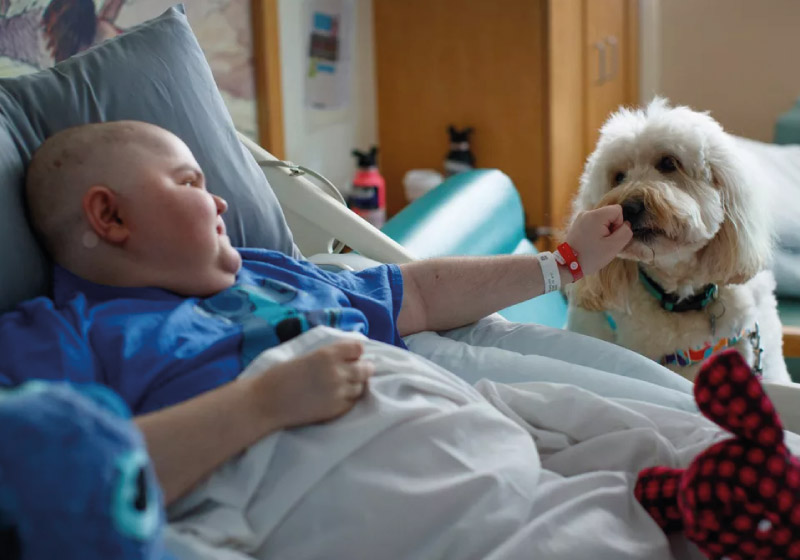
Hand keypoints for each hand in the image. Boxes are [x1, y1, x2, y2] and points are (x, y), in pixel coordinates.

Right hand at [256, 340, 373, 428]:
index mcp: (327, 354)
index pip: (358, 348)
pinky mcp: (336, 410)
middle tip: (358, 371)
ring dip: (355, 385)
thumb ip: (328, 355)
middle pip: (365, 368)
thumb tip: (347, 356)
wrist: (266, 402)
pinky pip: (352, 403)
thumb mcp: (307, 356)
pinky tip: (337, 398)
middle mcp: (337, 372)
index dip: (356, 352)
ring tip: (343, 386)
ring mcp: (338, 392)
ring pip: (361, 387)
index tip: (352, 356)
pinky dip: (348, 400)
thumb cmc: (280, 376)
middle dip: (363, 368)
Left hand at [565, 205, 632, 275]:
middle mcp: (586, 212)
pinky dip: (596, 232)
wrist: (568, 265)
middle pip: (609, 214)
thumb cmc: (591, 256)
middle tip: (603, 243)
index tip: (610, 237)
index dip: (619, 224)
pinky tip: (591, 243)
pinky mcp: (577, 224)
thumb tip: (626, 224)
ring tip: (596, 244)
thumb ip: (625, 232)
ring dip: (603, 231)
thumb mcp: (613, 246)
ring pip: (602, 220)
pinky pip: (594, 224)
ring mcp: (580, 217)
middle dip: (611, 228)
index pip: (618, 210)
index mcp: (595, 215)